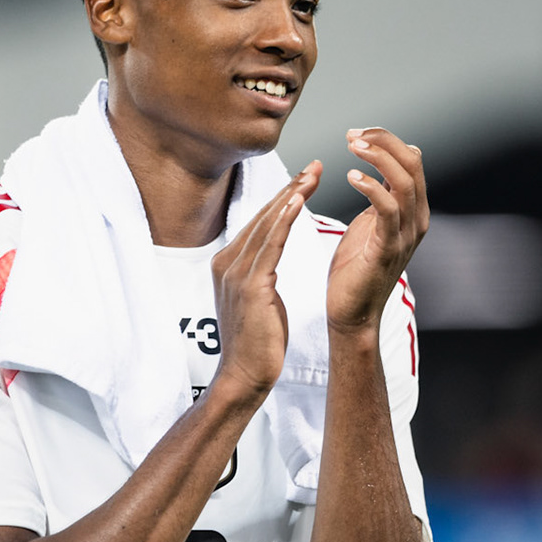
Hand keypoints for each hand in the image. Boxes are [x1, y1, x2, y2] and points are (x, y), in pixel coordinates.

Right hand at [210, 162, 323, 401]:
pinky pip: (270, 245)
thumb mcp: (256, 299)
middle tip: (314, 165)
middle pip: (263, 217)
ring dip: (291, 196)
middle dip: (290, 188)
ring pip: (267, 225)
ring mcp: (235, 273)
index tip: (305, 178)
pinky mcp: (249, 285)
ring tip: (312, 174)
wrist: (244, 376)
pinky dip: (284, 220)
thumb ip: (259, 274)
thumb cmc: (257, 343)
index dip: (282, 198)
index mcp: (227, 264)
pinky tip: (298, 200)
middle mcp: (227, 262)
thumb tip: (269, 260)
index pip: (259, 223)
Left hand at [327, 127, 427, 334]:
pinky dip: (372, 187)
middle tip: (352, 135)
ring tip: (352, 146)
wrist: (352, 312)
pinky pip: (388, 209)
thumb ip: (380, 196)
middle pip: (413, 165)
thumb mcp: (370, 222)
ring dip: (378, 158)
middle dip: (384, 142)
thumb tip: (378, 166)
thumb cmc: (356, 268)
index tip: (356, 133)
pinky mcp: (388, 248)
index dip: (387, 140)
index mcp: (412, 210)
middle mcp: (416, 219)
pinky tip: (351, 176)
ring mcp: (405, 234)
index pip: (412, 161)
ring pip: (405, 182)